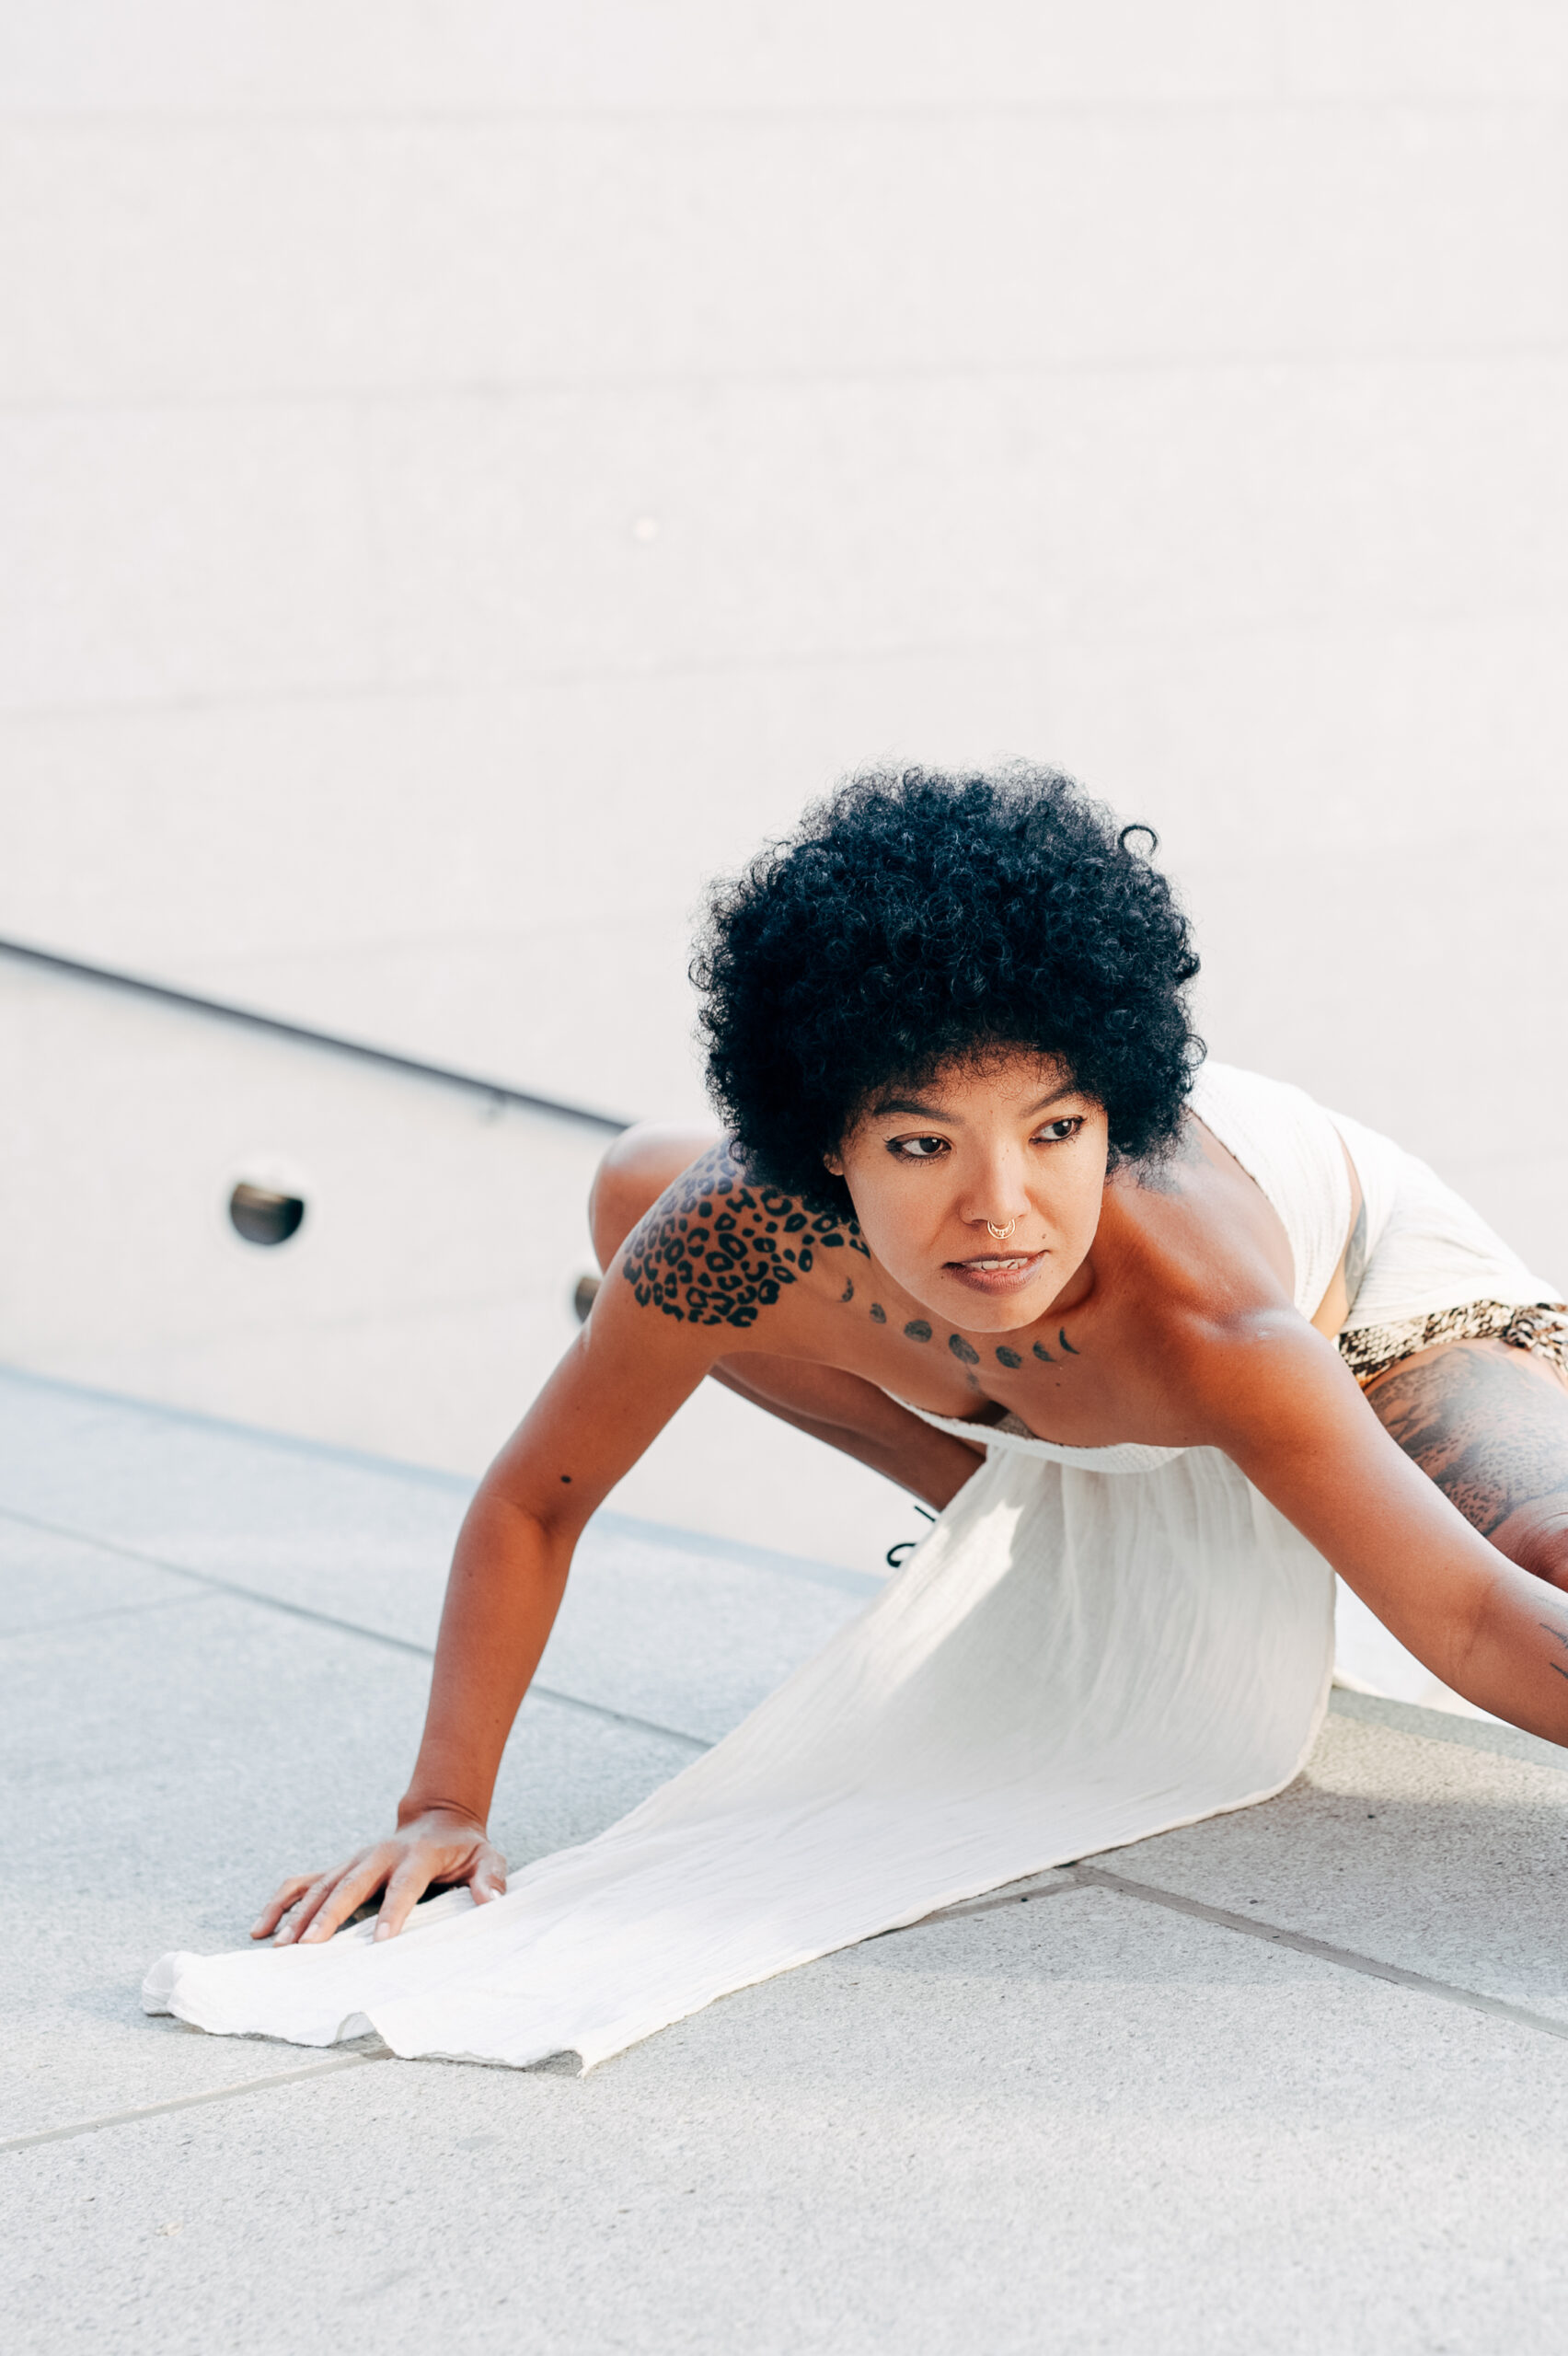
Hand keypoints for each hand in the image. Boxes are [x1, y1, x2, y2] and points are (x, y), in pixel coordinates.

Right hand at [250, 1807, 507, 1946]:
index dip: (394, 1910)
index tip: (382, 1940)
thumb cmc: (464, 1846)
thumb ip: (490, 1878)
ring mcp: (356, 1859)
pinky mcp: (341, 1867)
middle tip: (311, 1946)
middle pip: (352, 1883)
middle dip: (330, 1914)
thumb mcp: (487, 1857)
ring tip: (281, 1946)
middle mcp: (380, 1854)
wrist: (439, 1817)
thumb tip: (492, 1901)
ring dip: (300, 1914)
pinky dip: (281, 1903)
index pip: (405, 1883)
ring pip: (322, 1885)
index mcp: (418, 1853)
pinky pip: (303, 1882)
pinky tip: (261, 1928)